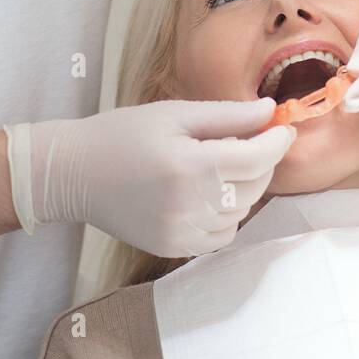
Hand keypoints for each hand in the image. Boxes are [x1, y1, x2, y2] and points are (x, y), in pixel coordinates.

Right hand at [8, 97, 294, 257]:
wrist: (74, 174)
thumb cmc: (122, 134)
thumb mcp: (174, 113)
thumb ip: (226, 115)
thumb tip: (270, 112)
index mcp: (190, 165)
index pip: (257, 159)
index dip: (277, 142)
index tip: (283, 127)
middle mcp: (190, 205)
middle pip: (254, 187)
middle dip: (263, 161)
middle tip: (252, 140)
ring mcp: (182, 232)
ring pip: (242, 212)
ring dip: (246, 188)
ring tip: (224, 165)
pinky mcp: (175, 247)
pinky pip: (222, 234)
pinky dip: (227, 213)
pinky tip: (209, 192)